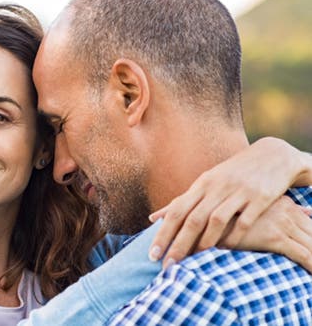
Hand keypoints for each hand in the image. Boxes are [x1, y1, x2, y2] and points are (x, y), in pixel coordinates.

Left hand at [148, 137, 309, 267]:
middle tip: (168, 266)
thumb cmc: (230, 176)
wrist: (271, 156)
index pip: (176, 211)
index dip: (163, 234)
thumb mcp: (204, 184)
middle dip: (178, 244)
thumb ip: (181, 202)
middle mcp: (216, 188)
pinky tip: (225, 251)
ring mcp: (238, 191)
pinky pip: (245, 221)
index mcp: (201, 185)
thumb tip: (152, 218)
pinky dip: (234, 237)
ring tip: (194, 262)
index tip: (151, 255)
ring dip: (204, 242)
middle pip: (193, 219)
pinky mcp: (260, 197)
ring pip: (217, 219)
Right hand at [229, 196, 311, 271]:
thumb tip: (308, 211)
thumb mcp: (257, 206)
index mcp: (284, 203)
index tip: (310, 244)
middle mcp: (286, 211)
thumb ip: (285, 208)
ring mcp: (282, 223)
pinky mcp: (275, 237)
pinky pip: (304, 255)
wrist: (207, 219)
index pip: (311, 222)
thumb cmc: (230, 215)